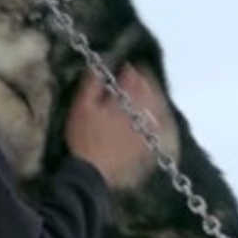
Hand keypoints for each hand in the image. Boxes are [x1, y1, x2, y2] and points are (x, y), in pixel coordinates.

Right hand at [65, 65, 177, 188]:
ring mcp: (144, 129)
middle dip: (143, 81)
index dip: (130, 71)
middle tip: (138, 78)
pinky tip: (151, 116)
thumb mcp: (81, 108)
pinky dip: (155, 117)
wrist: (93, 172)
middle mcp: (138, 112)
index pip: (132, 78)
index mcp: (123, 100)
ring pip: (154, 107)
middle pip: (147, 91)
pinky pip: (156, 126)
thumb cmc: (83, 138)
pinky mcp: (146, 144)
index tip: (126, 68)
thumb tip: (100, 65)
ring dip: (152, 97)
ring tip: (147, 93)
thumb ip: (92, 84)